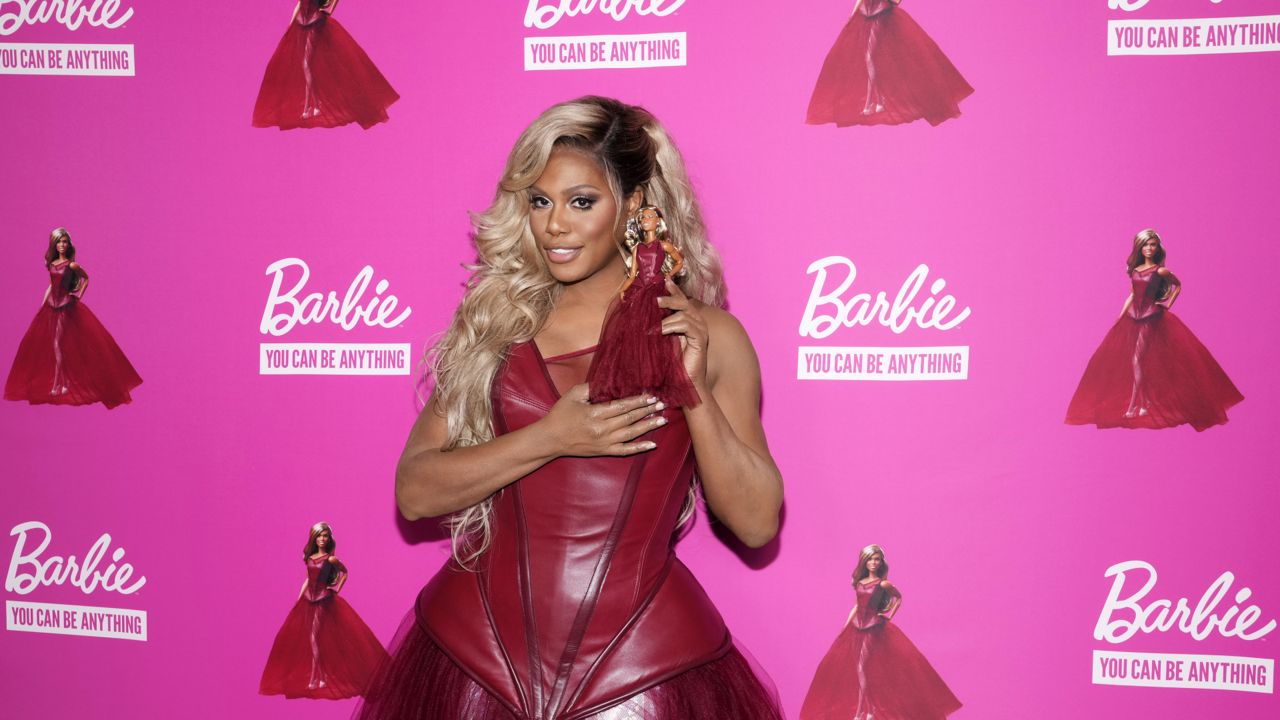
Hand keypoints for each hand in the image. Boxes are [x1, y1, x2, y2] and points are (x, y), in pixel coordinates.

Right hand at [541, 384, 664, 457]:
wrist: (550, 439)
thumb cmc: (560, 415)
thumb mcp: (573, 395)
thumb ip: (590, 387)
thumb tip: (607, 381)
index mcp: (595, 414)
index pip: (622, 406)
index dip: (638, 401)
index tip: (650, 396)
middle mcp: (602, 429)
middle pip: (630, 418)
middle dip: (647, 410)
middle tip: (661, 404)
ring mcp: (605, 442)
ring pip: (632, 434)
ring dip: (648, 426)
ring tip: (662, 419)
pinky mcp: (604, 451)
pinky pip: (625, 451)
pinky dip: (639, 448)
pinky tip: (652, 444)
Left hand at [657, 279, 708, 387]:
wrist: (683, 383)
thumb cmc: (671, 364)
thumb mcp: (661, 341)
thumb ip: (658, 326)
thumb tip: (642, 314)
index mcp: (689, 320)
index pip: (682, 300)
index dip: (674, 289)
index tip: (664, 279)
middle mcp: (697, 322)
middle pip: (684, 302)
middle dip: (669, 297)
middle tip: (653, 299)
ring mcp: (700, 330)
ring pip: (684, 312)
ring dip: (665, 317)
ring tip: (650, 326)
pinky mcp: (700, 339)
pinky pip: (686, 325)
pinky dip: (671, 326)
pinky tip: (659, 332)